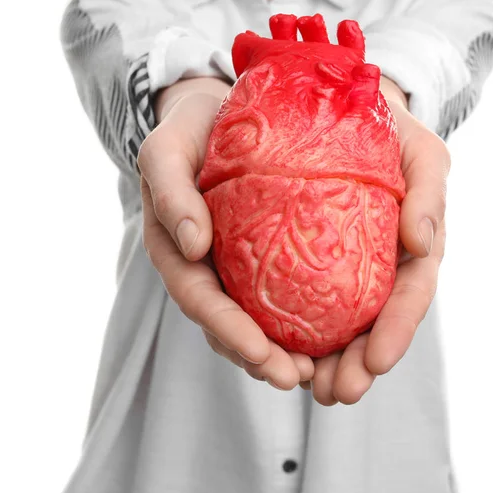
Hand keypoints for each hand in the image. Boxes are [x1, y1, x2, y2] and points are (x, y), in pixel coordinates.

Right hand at [138, 81, 313, 389]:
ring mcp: (230, 265)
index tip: (259, 352)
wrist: (212, 114)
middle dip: (260, 357)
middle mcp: (203, 267)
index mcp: (176, 249)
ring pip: (253, 320)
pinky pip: (276, 294)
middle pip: (228, 324)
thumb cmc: (186, 131)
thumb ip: (170, 191)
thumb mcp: (165, 150)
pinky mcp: (258, 255)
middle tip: (298, 378)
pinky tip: (328, 336)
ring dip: (281, 352)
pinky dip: (296, 320)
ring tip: (319, 372)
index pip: (198, 298)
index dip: (225, 329)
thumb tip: (194, 247)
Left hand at [303, 78, 449, 404]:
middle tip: (338, 391)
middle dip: (358, 362)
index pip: (410, 294)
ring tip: (305, 385)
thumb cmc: (383, 128)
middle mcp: (376, 263)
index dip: (398, 329)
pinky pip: (297, 298)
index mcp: (408, 244)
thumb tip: (422, 241)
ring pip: (334, 322)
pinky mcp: (302, 257)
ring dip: (323, 360)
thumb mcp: (419, 148)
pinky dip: (290, 328)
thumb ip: (429, 188)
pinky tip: (274, 349)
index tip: (378, 361)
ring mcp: (341, 264)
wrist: (333, 107)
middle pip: (372, 323)